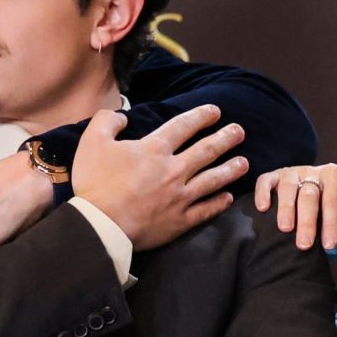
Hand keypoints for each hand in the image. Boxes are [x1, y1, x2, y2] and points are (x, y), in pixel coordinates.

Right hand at [69, 103, 247, 250]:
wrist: (100, 225)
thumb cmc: (94, 183)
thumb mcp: (91, 142)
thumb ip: (107, 122)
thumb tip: (121, 115)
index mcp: (154, 149)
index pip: (183, 126)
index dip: (201, 116)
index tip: (216, 111)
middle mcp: (174, 170)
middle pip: (207, 150)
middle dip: (226, 138)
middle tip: (240, 131)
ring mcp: (181, 196)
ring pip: (214, 179)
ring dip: (231, 169)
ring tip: (244, 162)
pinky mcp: (181, 220)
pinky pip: (207, 210)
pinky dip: (220, 203)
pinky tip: (229, 197)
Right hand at [251, 163, 336, 249]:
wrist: (317, 186)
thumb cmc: (332, 203)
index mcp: (334, 177)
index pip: (333, 200)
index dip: (332, 223)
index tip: (329, 245)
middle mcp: (312, 172)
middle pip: (309, 196)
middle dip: (307, 222)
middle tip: (304, 245)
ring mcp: (292, 172)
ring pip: (288, 188)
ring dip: (286, 209)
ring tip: (285, 229)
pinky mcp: (274, 175)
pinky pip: (265, 180)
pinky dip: (263, 193)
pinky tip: (262, 208)